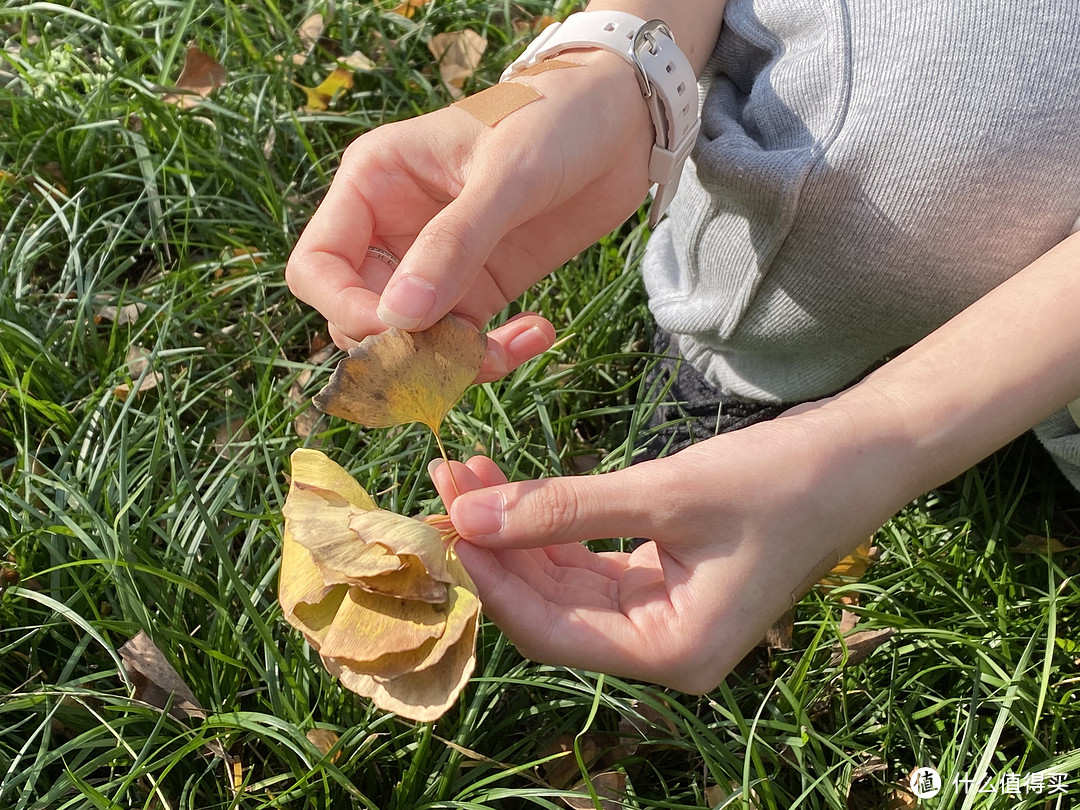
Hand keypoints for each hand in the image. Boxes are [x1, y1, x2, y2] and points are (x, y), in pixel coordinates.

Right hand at [286, 51, 653, 379]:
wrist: (624, 124)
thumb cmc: (555, 120)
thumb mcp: (506, 175)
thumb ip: (454, 244)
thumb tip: (400, 318)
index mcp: (373, 184)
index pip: (318, 266)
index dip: (344, 309)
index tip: (399, 330)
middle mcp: (393, 229)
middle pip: (358, 316)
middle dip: (402, 348)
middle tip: (461, 353)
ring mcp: (436, 265)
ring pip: (411, 341)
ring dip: (450, 365)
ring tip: (506, 352)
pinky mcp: (480, 289)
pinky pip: (463, 344)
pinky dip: (491, 356)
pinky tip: (538, 333)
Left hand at [430, 410, 891, 692]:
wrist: (861, 456)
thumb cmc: (781, 481)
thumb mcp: (666, 494)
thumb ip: (565, 508)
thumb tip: (469, 514)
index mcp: (673, 653)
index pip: (551, 632)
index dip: (492, 580)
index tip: (445, 522)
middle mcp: (662, 646)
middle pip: (550, 608)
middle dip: (496, 547)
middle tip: (448, 482)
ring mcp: (662, 615)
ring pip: (564, 582)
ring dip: (517, 530)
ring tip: (469, 473)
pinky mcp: (663, 579)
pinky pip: (590, 561)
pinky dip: (553, 525)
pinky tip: (515, 488)